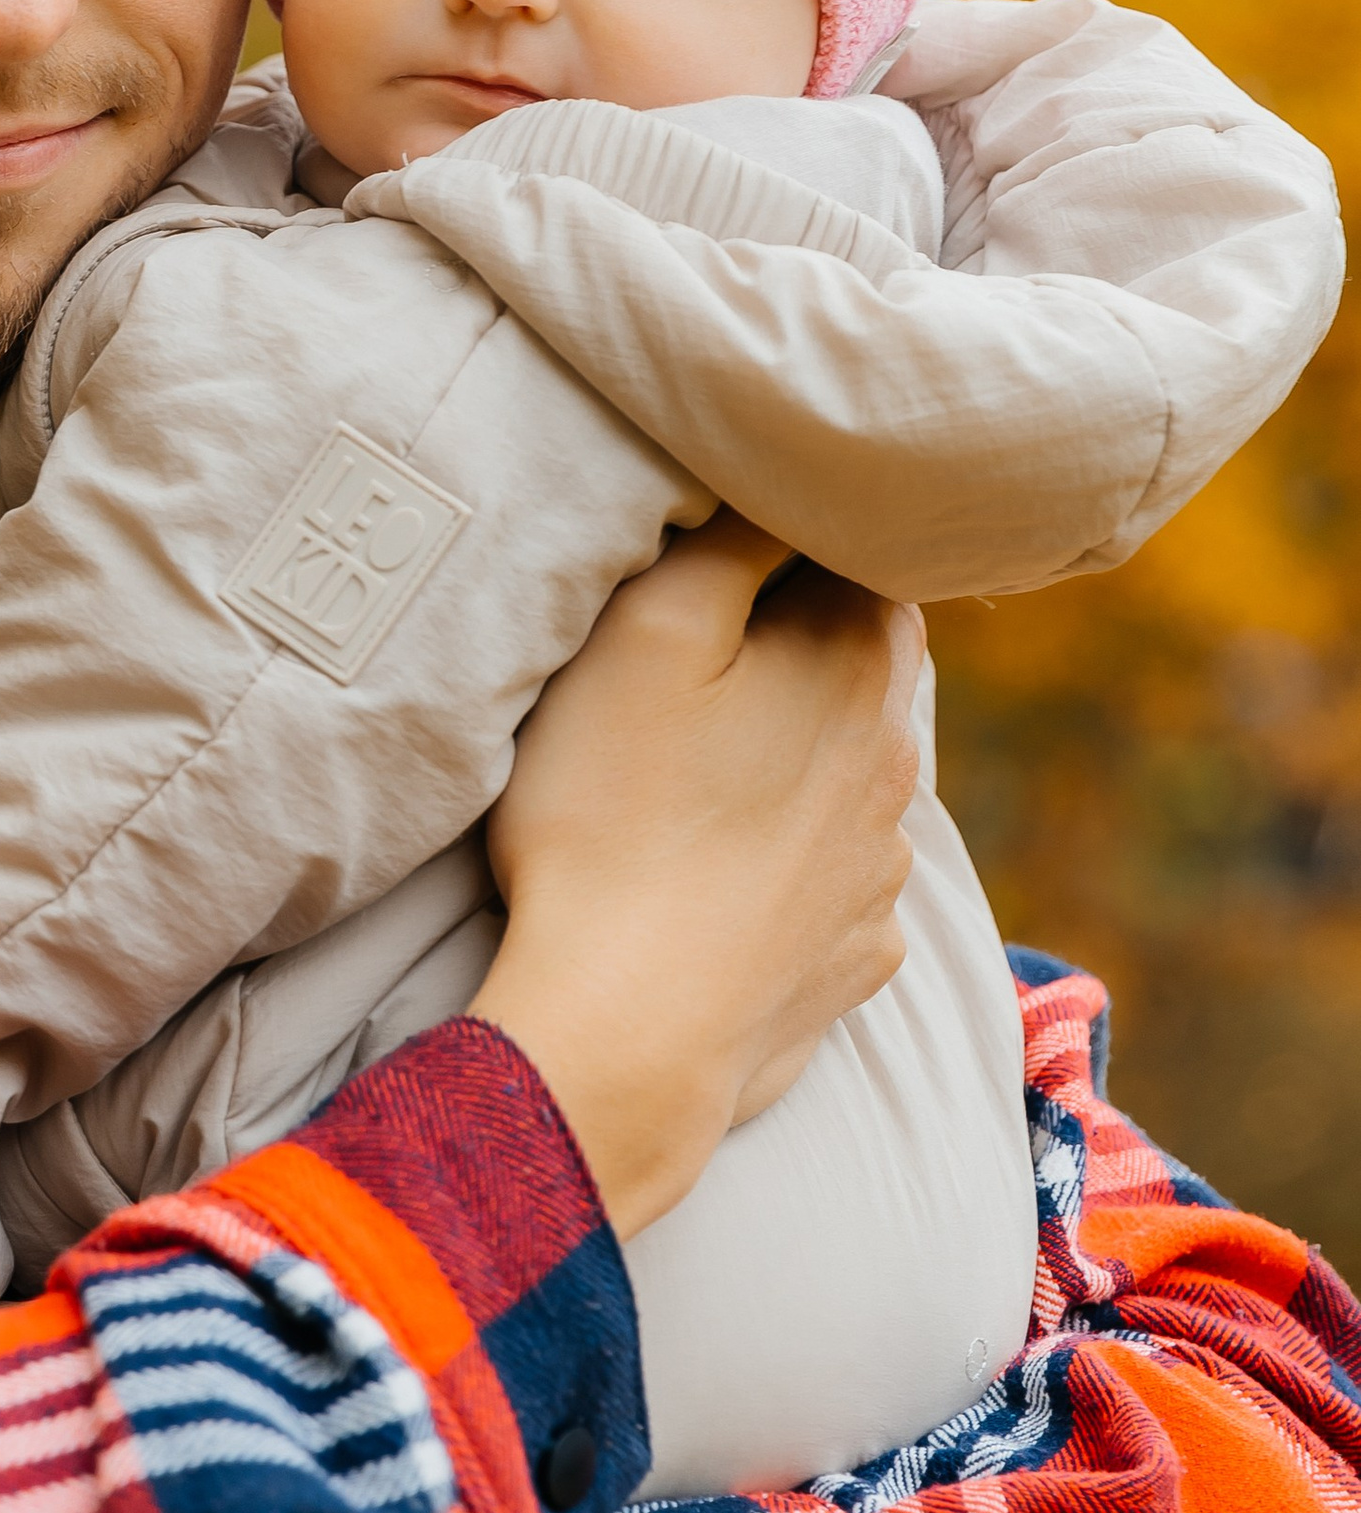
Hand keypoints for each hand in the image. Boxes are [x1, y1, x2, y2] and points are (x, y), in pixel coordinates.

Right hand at [473, 514, 921, 1240]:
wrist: (627, 1029)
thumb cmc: (616, 814)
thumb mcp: (649, 630)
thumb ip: (730, 540)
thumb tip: (778, 484)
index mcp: (858, 665)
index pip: (862, 556)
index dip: (797, 539)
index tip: (726, 553)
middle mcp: (896, 764)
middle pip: (857, 668)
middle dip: (791, 653)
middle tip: (696, 659)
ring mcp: (883, 874)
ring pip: (847, 779)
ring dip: (790, 765)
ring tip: (694, 780)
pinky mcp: (852, 961)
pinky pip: (829, 884)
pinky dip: (785, 869)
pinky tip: (717, 879)